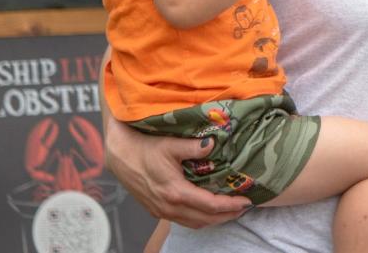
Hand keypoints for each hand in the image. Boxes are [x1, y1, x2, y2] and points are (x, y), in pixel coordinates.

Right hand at [104, 117, 248, 227]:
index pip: (210, 205)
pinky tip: (208, 210)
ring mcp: (161, 211)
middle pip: (205, 219)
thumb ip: (194, 146)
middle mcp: (168, 206)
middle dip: (227, 215)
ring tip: (230, 211)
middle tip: (244, 208)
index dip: (230, 205)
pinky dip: (200, 218)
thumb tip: (213, 144)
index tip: (247, 201)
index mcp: (175, 192)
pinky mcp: (156, 210)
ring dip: (214, 219)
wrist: (120, 156)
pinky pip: (183, 220)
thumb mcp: (171, 144)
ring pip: (194, 223)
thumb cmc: (145, 148)